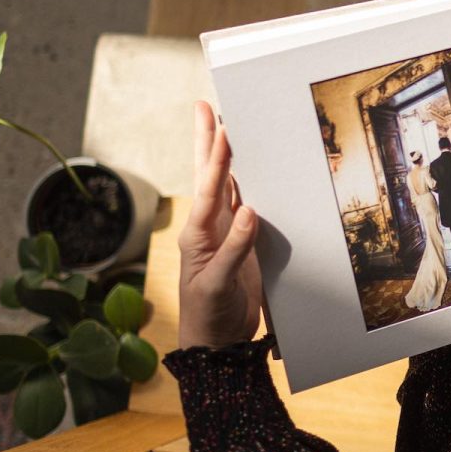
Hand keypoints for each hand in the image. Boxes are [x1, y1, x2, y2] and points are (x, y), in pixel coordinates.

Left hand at [177, 101, 263, 349]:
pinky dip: (248, 180)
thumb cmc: (209, 317)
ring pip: (227, 184)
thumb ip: (233, 250)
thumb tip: (251, 211)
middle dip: (207, 140)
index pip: (210, 189)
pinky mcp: (243, 243)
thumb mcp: (216, 286)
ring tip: (227, 124)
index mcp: (199, 235)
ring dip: (227, 155)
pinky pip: (245, 203)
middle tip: (204, 106)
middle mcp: (210, 227)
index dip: (216, 159)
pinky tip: (251, 165)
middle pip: (209, 175)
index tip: (223, 128)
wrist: (216, 345)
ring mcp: (226, 233)